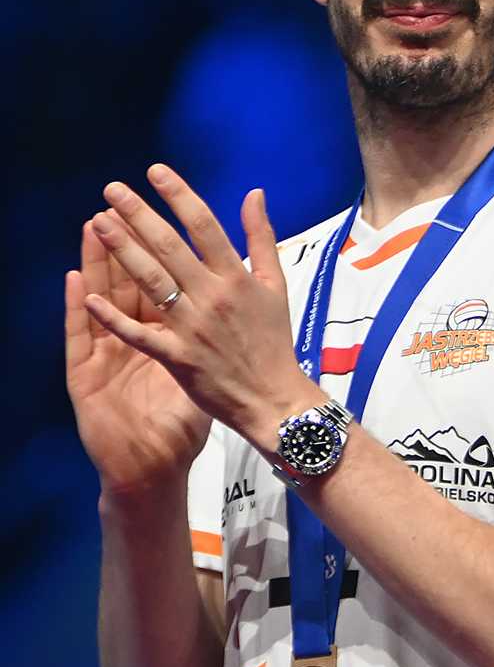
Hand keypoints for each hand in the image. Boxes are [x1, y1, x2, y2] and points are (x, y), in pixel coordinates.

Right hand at [66, 214, 209, 498]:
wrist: (157, 466)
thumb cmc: (184, 419)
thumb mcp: (204, 372)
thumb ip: (218, 334)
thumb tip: (240, 303)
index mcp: (162, 333)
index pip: (160, 280)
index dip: (160, 247)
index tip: (161, 210)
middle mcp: (133, 338)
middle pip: (129, 281)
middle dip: (126, 241)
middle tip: (116, 200)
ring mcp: (109, 355)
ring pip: (105, 301)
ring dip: (99, 264)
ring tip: (94, 227)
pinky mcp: (91, 378)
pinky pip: (89, 342)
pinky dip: (85, 313)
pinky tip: (80, 288)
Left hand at [81, 166, 319, 453]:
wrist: (275, 399)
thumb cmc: (274, 341)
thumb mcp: (276, 285)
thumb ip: (262, 238)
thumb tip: (254, 194)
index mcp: (238, 278)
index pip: (205, 227)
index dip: (178, 196)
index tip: (155, 172)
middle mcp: (213, 297)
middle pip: (170, 248)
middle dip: (139, 216)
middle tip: (112, 190)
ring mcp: (193, 327)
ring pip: (152, 282)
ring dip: (123, 250)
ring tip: (99, 223)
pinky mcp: (177, 357)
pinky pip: (140, 333)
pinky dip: (115, 317)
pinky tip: (92, 297)